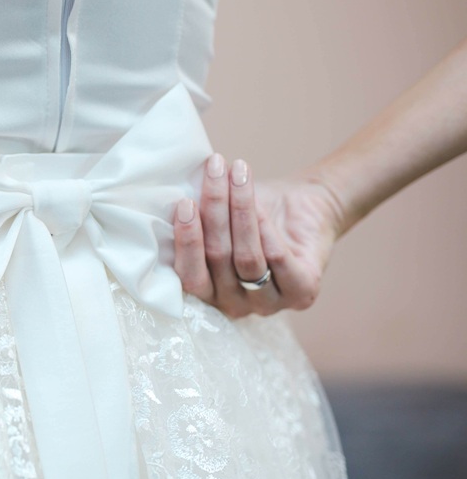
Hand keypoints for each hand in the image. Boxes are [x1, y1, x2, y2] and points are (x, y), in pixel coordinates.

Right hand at [173, 153, 345, 317]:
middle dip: (213, 211)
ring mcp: (268, 304)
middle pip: (218, 260)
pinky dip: (265, 226)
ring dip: (239, 210)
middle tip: (213, 172)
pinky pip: (276, 258)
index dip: (186, 240)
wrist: (306, 210)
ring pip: (246, 258)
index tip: (184, 201)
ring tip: (238, 172)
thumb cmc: (256, 215)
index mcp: (208, 294)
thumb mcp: (221, 220)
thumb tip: (172, 195)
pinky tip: (259, 200)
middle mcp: (234, 306)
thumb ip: (199, 221)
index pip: (189, 276)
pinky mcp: (300, 293)